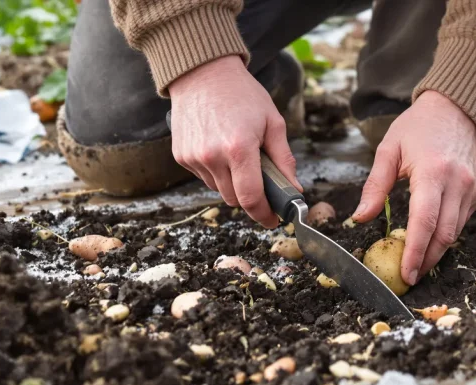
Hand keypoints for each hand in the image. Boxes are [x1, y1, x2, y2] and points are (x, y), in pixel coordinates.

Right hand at [169, 55, 301, 228]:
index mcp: (239, 148)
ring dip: (233, 183)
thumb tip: (294, 189)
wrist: (202, 72)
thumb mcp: (272, 122)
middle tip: (261, 182)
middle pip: (235, 199)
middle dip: (251, 197)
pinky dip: (216, 172)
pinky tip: (220, 149)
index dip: (264, 215)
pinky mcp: (181, 156)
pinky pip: (205, 177)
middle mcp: (212, 156)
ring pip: (219, 190)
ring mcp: (193, 157)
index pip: (251, 198)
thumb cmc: (242, 94)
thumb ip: (283, 159)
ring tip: (238, 156)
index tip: (273, 220)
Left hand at [352, 90, 475, 284]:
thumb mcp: (388, 149)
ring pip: (455, 233)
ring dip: (436, 253)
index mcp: (432, 171)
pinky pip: (460, 223)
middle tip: (409, 278)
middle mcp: (457, 183)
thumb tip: (359, 218)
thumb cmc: (418, 127)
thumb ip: (375, 186)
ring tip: (416, 266)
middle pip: (443, 234)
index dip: (414, 252)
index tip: (405, 273)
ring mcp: (470, 189)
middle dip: (426, 261)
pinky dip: (445, 237)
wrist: (457, 110)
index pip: (424, 221)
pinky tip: (429, 244)